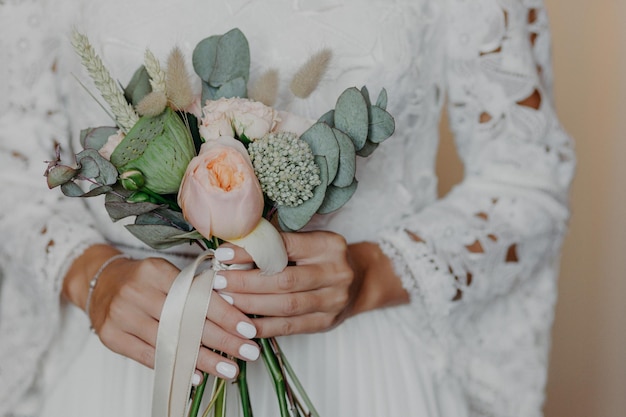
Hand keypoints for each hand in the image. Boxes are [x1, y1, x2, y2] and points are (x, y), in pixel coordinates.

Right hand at [62, 245, 259, 379]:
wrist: (99, 282)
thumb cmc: (142, 278)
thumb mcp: (167, 271)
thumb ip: (194, 288)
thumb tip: (234, 310)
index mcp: (155, 271)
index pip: (197, 296)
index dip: (226, 314)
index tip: (248, 329)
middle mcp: (137, 292)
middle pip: (186, 321)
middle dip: (223, 340)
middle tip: (248, 353)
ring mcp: (122, 315)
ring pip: (170, 342)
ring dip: (204, 359)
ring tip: (229, 369)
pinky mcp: (112, 337)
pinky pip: (148, 356)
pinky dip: (174, 367)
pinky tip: (197, 375)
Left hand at [214, 231, 408, 337]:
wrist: (360, 280)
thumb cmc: (324, 257)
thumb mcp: (310, 242)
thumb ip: (280, 244)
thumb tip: (233, 247)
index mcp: (329, 245)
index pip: (284, 247)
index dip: (251, 252)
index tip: (223, 254)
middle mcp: (335, 272)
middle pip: (283, 280)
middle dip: (246, 282)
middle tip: (218, 282)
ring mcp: (333, 300)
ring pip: (285, 305)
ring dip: (250, 305)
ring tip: (225, 301)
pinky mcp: (327, 322)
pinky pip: (290, 327)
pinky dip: (264, 326)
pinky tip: (242, 324)